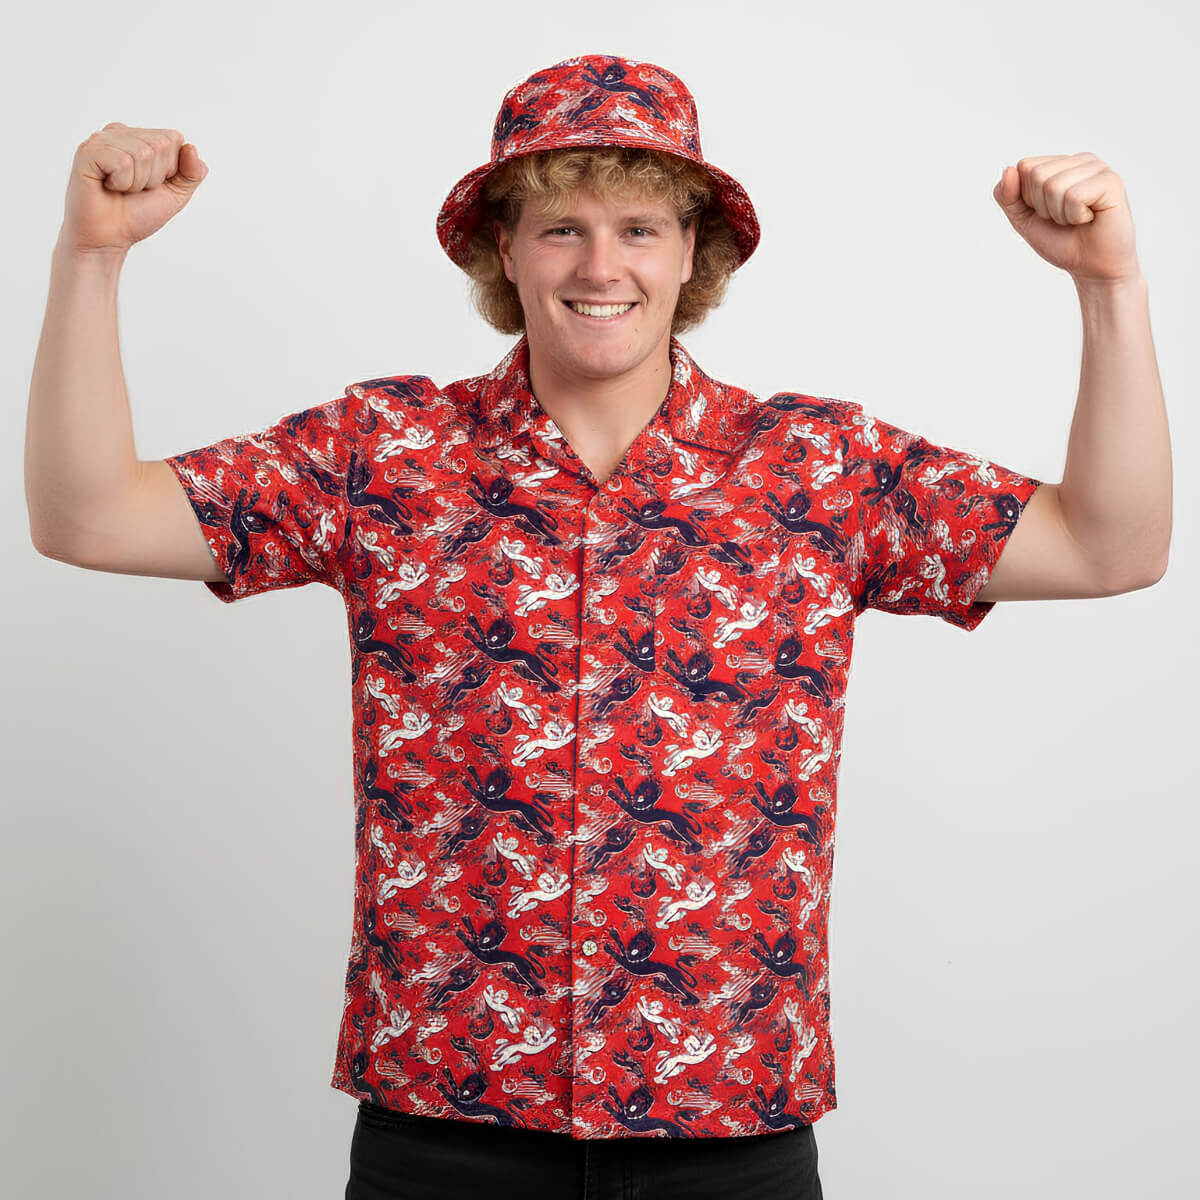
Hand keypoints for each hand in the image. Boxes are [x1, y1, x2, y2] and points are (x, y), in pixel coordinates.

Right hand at [59, 122, 207, 256]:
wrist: (109, 237)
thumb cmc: (137, 214)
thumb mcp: (176, 195)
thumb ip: (192, 173)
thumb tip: (192, 148)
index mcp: (140, 137)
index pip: (174, 139)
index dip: (170, 170)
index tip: (151, 184)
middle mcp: (120, 132)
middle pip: (161, 144)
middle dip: (155, 177)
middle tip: (134, 189)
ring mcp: (102, 139)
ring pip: (143, 153)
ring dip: (138, 182)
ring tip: (121, 189)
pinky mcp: (88, 151)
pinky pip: (123, 162)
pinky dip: (122, 182)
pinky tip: (108, 186)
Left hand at [993, 153, 1138, 285]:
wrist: (1092, 267)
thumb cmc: (1061, 241)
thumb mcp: (1023, 219)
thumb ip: (1007, 196)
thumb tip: (1009, 169)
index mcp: (1061, 163)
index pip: (1025, 166)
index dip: (1028, 198)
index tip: (1048, 213)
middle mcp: (1081, 160)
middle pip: (1037, 174)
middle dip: (1043, 207)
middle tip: (1064, 219)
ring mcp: (1098, 168)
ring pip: (1053, 185)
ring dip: (1060, 214)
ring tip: (1078, 219)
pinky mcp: (1111, 181)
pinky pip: (1074, 196)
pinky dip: (1075, 216)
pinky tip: (1090, 218)